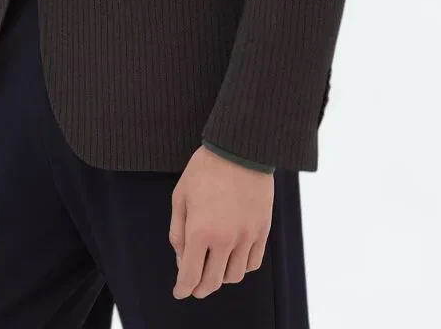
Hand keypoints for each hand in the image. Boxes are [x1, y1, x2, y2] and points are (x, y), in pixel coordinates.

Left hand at [169, 144, 273, 298]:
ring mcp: (246, 236)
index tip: (180, 292)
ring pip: (234, 276)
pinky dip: (242, 267)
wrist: (239, 149)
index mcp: (200, 231)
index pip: (191, 275)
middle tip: (194, 287)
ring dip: (221, 278)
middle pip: (212, 281)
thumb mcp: (181, 196)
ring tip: (214, 269)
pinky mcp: (262, 230)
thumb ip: (178, 232)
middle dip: (200, 289)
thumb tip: (182, 259)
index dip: (183, 288)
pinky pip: (253, 263)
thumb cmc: (205, 169)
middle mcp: (225, 239)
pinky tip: (234, 258)